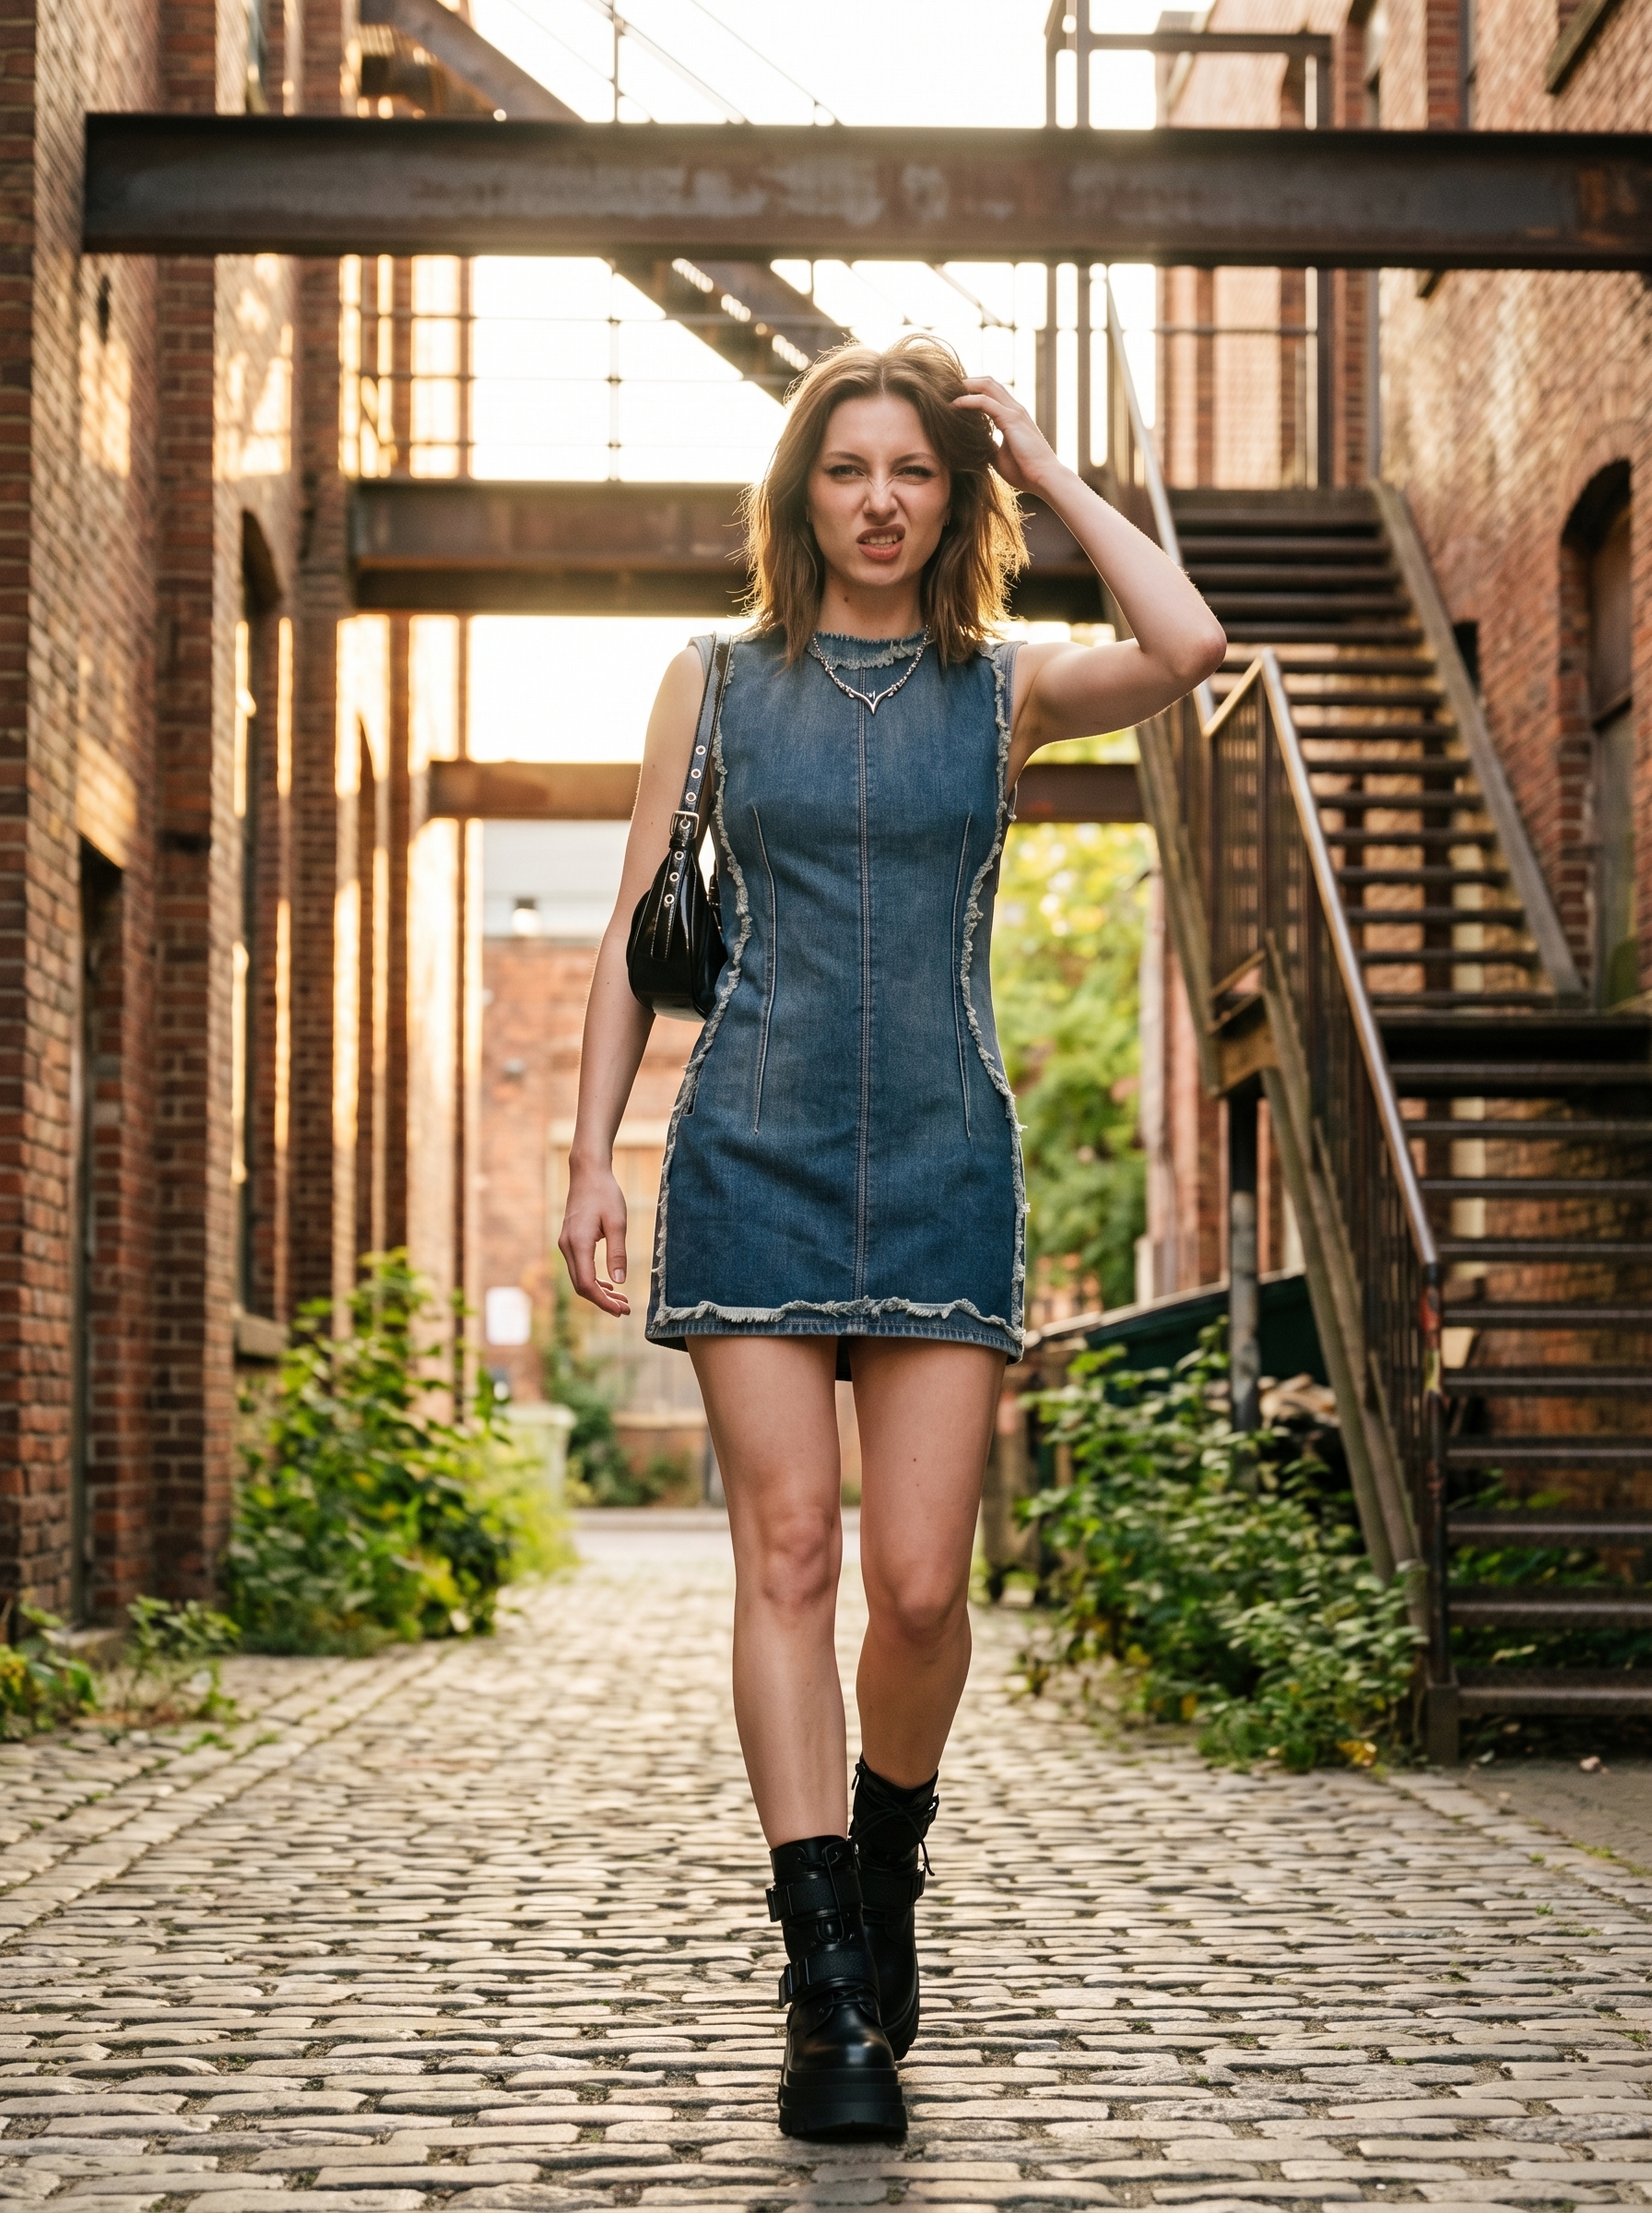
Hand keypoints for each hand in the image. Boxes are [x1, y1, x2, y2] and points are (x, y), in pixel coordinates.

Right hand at [558, 1163, 631, 1317]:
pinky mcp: (570, 1240)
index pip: (587, 1284)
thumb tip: (619, 1282)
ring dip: (598, 1291)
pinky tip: (609, 1284)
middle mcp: (567, 1246)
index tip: (621, 1310)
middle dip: (602, 1301)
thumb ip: (617, 1253)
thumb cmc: (605, 1194)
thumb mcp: (618, 1223)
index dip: (603, 1302)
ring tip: (621, 1300)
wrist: (588, 1172)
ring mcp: (566, 1243)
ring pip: (579, 1277)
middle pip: (581, 1285)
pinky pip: (579, 1267)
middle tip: (625, 1309)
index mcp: (578, 1243)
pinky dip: (593, 1279)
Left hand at [952, 375, 1058, 494]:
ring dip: (965, 386)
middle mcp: (1015, 408)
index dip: (972, 390)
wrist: (1044, 478)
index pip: (991, 392)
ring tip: (945, 391)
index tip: (952, 396)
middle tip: (945, 388)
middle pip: (988, 382)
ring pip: (987, 385)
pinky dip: (967, 401)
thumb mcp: (999, 457)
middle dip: (966, 382)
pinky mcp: (1011, 419)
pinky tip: (953, 405)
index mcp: (1013, 415)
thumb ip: (988, 446)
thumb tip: (972, 446)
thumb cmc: (1025, 471)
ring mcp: (1014, 411)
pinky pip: (985, 402)